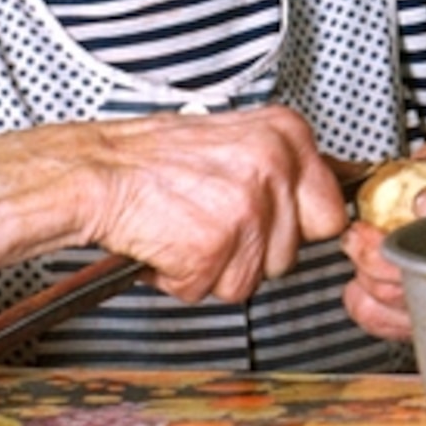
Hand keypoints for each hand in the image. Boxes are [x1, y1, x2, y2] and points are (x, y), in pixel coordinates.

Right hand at [77, 106, 356, 305]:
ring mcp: (247, 208)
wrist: (93, 170)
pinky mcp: (212, 247)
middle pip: (292, 254)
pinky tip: (166, 245)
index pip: (330, 213)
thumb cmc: (155, 160)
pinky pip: (208, 290)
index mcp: (288, 135)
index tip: (267, 227)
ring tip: (185, 231)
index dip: (293, 230)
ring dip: (213, 268)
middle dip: (253, 255)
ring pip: (251, 280)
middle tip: (213, 227)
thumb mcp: (239, 140)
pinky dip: (181, 279)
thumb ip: (285, 169)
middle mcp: (275, 166)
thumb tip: (332, 199)